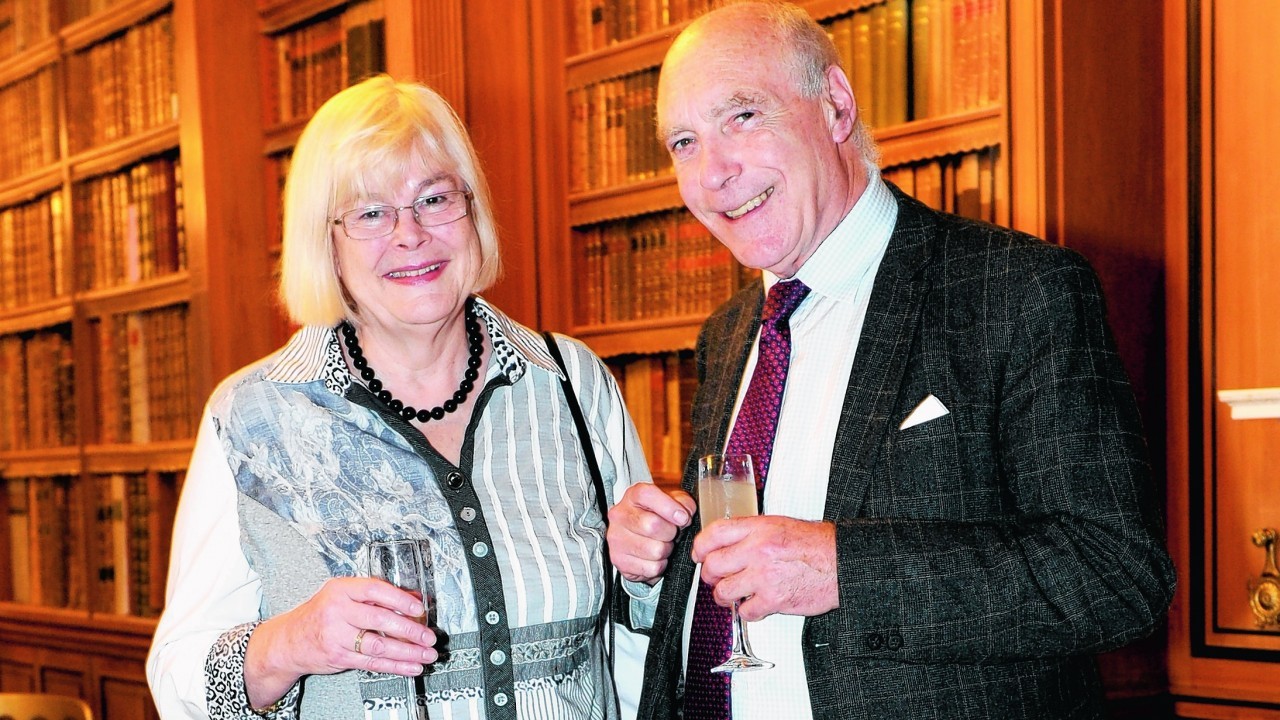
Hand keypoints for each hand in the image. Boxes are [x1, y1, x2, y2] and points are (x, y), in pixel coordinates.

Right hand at [244, 576, 437, 708]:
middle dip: (409, 630)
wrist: (289, 640)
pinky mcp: (339, 657)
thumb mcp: (344, 595)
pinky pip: (372, 662)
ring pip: (378, 645)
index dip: (400, 598)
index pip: (375, 590)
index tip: (419, 607)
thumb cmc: (320, 614)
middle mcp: (337, 611)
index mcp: (341, 590)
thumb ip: (377, 596)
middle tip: (428, 636)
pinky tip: (411, 666)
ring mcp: (337, 636)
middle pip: (379, 619)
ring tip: (426, 654)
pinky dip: (395, 666)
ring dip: (407, 652)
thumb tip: (413, 597)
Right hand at [607, 483, 695, 584]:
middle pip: (652, 525)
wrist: (638, 539)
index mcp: (633, 496)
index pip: (647, 495)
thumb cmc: (656, 517)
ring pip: (655, 550)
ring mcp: (617, 539)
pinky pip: (651, 568)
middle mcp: (620, 515)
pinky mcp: (620, 560)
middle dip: (670, 532)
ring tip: (661, 544)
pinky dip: (659, 565)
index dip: (668, 507)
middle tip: (670, 533)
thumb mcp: (672, 503)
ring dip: (666, 550)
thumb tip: (685, 515)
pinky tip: (653, 557)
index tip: (682, 517)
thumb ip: (683, 503)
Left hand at [692, 516, 837, 620]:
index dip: (701, 546)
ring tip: (732, 594)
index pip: (715, 534)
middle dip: (709, 574)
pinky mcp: (774, 600)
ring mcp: (764, 576)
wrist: (841, 562)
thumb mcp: (780, 526)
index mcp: (758, 529)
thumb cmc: (815, 545)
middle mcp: (757, 550)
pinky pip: (745, 611)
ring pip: (723, 591)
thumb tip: (729, 543)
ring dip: (724, 595)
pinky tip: (754, 604)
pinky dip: (747, 611)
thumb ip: (753, 533)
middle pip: (713, 564)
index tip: (699, 554)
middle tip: (714, 578)